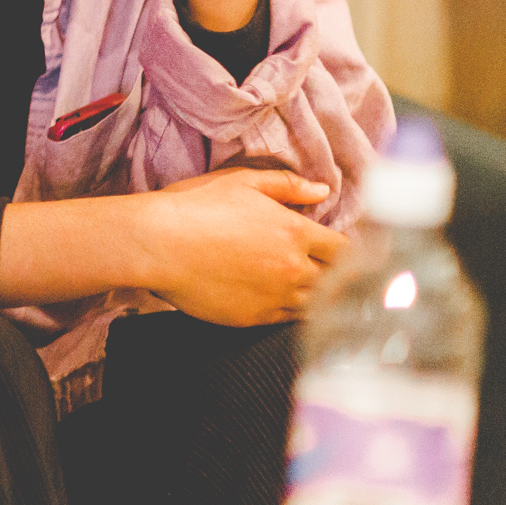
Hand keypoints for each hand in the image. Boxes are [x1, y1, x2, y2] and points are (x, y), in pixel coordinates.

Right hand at [139, 169, 345, 324]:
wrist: (156, 245)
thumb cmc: (194, 207)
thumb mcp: (240, 182)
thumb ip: (286, 185)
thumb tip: (321, 191)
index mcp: (295, 232)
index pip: (345, 249)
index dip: (348, 250)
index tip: (343, 251)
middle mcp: (294, 268)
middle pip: (337, 281)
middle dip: (339, 276)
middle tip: (333, 273)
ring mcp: (276, 297)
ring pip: (317, 305)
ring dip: (318, 297)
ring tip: (310, 290)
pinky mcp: (254, 319)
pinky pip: (288, 321)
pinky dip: (291, 312)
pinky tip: (281, 301)